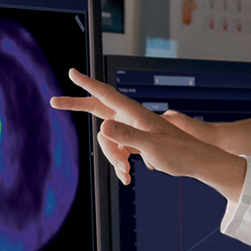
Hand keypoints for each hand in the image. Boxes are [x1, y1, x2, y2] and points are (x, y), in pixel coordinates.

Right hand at [49, 69, 245, 200]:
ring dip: (112, 157)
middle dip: (77, 107)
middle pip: (97, 109)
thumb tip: (102, 127)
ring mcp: (132, 129)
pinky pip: (117, 149)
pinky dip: (119, 163)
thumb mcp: (152, 146)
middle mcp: (131, 117)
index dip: (87, 84)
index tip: (71, 72)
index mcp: (134, 113)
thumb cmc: (179, 152)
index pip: (105, 94)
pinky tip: (127, 177)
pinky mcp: (135, 141)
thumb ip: (127, 136)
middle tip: (54, 102)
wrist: (197, 162)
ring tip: (127, 173)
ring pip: (107, 138)